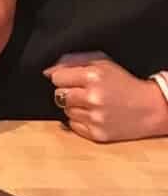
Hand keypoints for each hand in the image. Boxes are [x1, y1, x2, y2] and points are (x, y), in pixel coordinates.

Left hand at [45, 51, 167, 142]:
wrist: (149, 108)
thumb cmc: (124, 82)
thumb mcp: (102, 63)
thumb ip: (72, 61)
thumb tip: (47, 72)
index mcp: (93, 77)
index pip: (57, 78)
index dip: (62, 78)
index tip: (71, 79)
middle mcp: (92, 98)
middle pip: (59, 95)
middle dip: (67, 92)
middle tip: (82, 91)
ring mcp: (95, 118)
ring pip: (65, 111)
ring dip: (73, 107)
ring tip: (90, 103)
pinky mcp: (97, 134)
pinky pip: (73, 126)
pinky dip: (79, 120)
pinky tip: (93, 115)